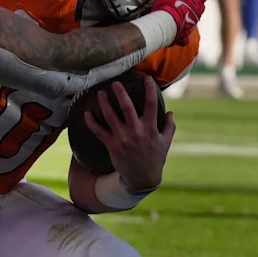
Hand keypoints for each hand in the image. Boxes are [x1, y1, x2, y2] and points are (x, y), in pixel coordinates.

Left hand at [85, 75, 175, 191]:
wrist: (142, 178)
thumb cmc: (155, 159)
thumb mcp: (166, 142)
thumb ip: (169, 126)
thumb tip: (171, 112)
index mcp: (150, 128)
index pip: (151, 104)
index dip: (150, 89)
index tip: (146, 78)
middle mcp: (136, 131)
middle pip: (127, 107)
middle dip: (120, 92)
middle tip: (115, 83)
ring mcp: (123, 138)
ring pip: (110, 116)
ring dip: (104, 103)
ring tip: (100, 93)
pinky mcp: (112, 146)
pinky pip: (99, 132)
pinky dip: (92, 122)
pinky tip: (87, 113)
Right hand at [151, 0, 206, 44]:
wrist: (165, 24)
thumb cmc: (170, 3)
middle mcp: (199, 11)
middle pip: (197, 5)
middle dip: (190, 3)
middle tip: (178, 1)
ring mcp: (193, 23)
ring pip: (192, 18)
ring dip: (185, 16)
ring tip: (173, 13)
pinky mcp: (185, 34)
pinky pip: (184, 33)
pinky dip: (181, 32)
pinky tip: (174, 29)